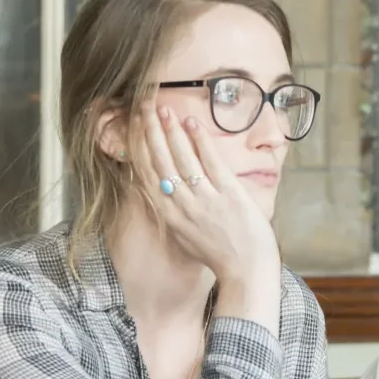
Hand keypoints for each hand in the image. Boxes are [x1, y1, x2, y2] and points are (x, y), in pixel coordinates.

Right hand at [136, 103, 281, 327]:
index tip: (132, 127)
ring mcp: (204, 200)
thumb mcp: (185, 236)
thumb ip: (173, 212)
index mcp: (168, 215)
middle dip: (149, 131)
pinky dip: (200, 140)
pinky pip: (210, 161)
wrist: (245, 271)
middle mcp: (181, 206)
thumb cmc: (218, 254)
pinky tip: (192, 122)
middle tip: (144, 107)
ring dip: (171, 130)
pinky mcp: (228, 195)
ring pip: (181, 158)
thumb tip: (163, 191)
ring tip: (164, 109)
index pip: (146, 174)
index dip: (137, 148)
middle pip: (159, 161)